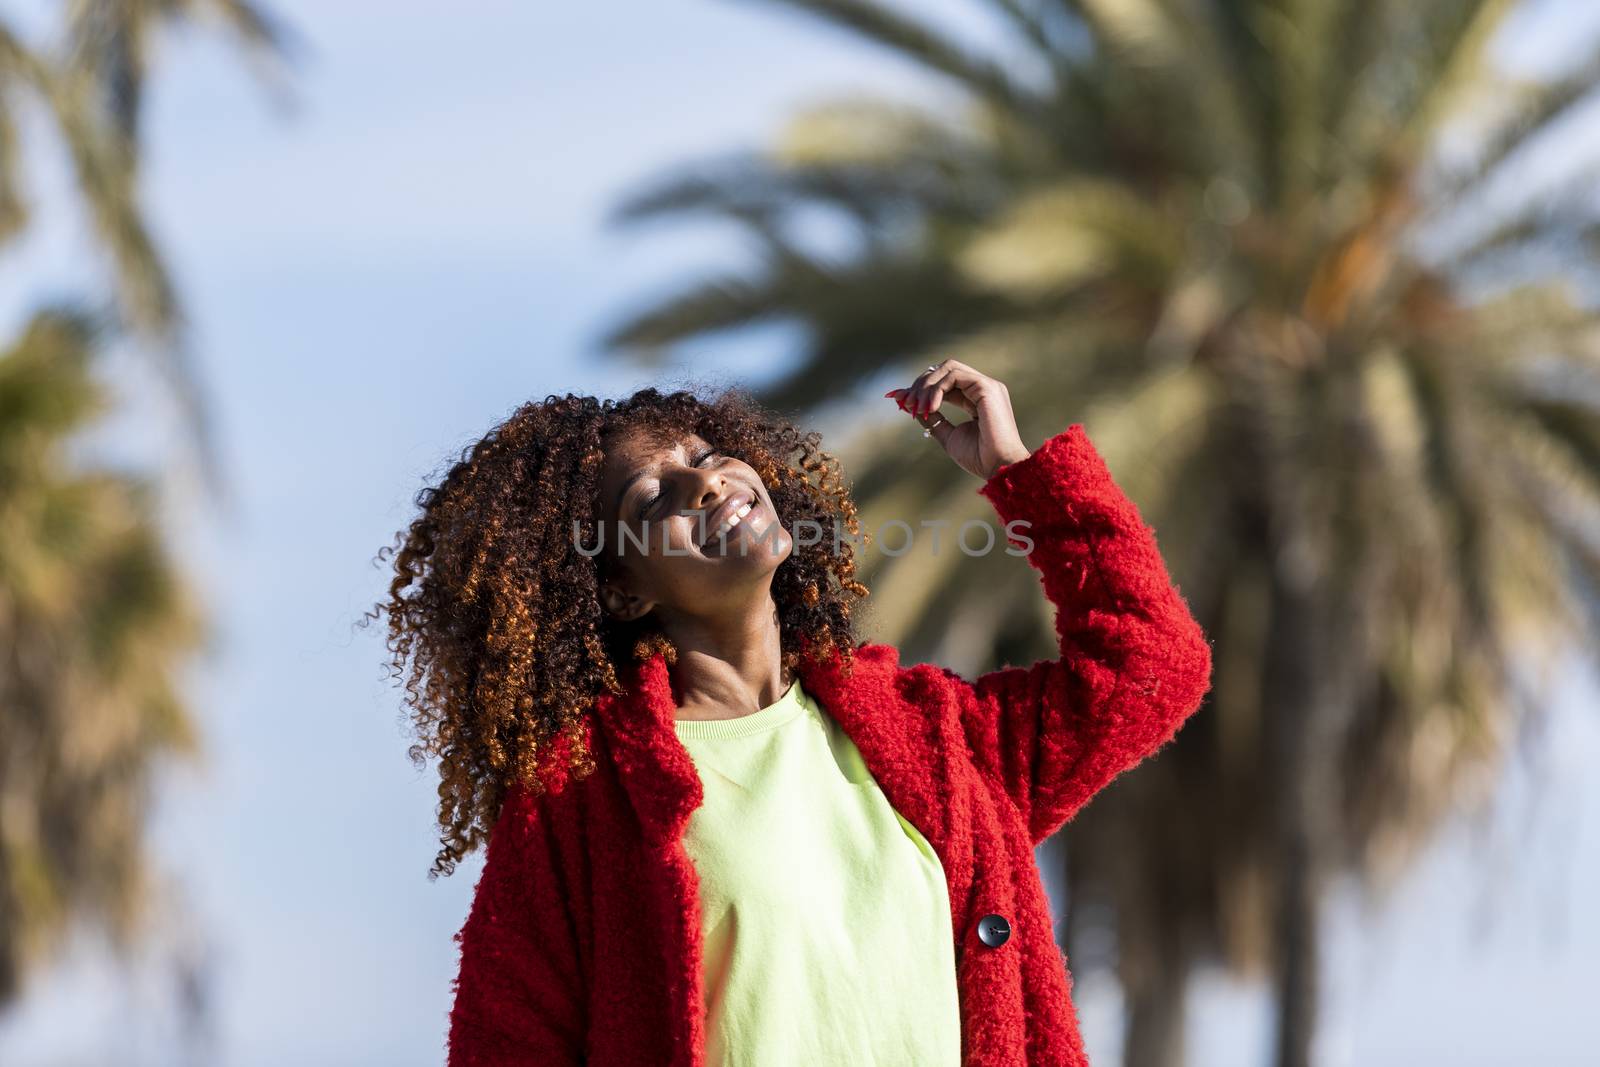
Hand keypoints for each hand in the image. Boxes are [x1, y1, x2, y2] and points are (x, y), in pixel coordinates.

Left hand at [885, 359, 1031, 479]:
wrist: (998, 467)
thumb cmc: (979, 457)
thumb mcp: (948, 435)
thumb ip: (933, 418)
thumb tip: (912, 407)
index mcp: (977, 398)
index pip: (944, 382)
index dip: (920, 388)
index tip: (897, 398)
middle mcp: (983, 388)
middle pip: (944, 370)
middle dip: (920, 384)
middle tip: (904, 403)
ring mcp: (987, 385)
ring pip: (948, 369)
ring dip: (926, 386)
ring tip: (916, 407)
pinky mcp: (987, 387)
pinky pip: (954, 376)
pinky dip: (936, 389)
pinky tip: (929, 407)